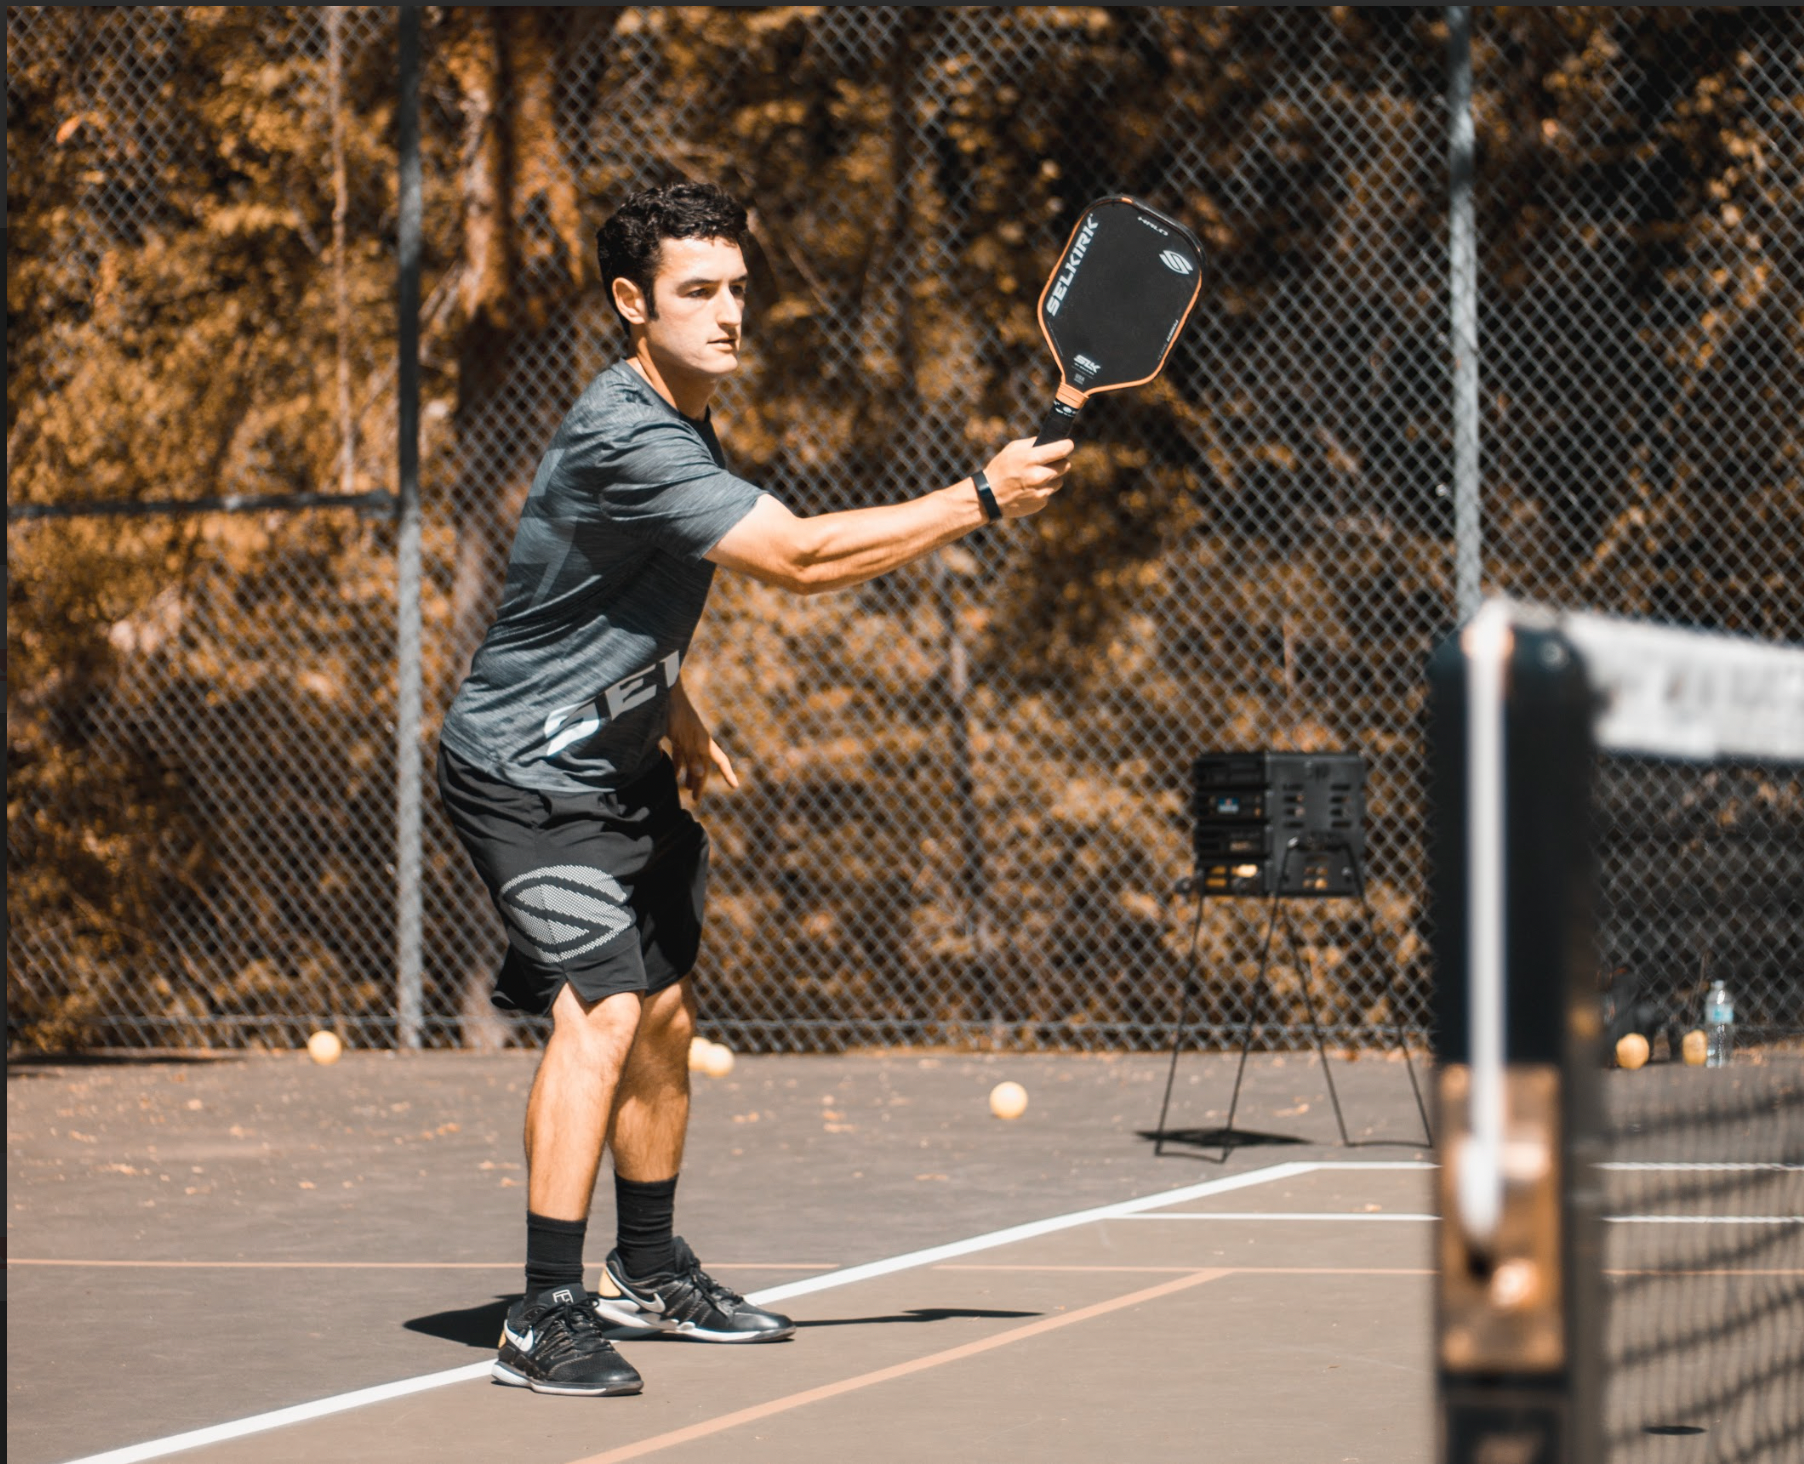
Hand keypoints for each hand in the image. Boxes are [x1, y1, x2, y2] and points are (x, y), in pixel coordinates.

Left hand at [666, 680, 738, 801]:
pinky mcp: (675, 734)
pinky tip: (670, 771)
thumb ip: (692, 755)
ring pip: (690, 760)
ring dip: (688, 774)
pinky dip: (675, 763)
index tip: (735, 786)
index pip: (721, 761)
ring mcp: (687, 737)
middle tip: (695, 798)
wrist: (664, 694)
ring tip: (685, 788)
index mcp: (705, 742)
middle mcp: (698, 741)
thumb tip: (700, 774)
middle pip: (702, 765)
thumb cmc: (677, 714)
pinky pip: (678, 753)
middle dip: (700, 782)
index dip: (728, 773)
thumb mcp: (684, 737)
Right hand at [982, 436, 1071, 518]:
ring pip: (1059, 480)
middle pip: (1065, 465)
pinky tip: (1029, 489)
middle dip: (1059, 462)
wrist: (989, 497)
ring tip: (1035, 477)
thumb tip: (1051, 440)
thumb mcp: (1012, 449)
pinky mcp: (1041, 503)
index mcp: (1031, 459)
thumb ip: (1033, 443)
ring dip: (1052, 478)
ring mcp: (1041, 491)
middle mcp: (1039, 476)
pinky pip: (1049, 492)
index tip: (1067, 445)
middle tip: (1050, 462)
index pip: (1061, 450)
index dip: (1067, 446)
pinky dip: (1043, 490)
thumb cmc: (1000, 469)